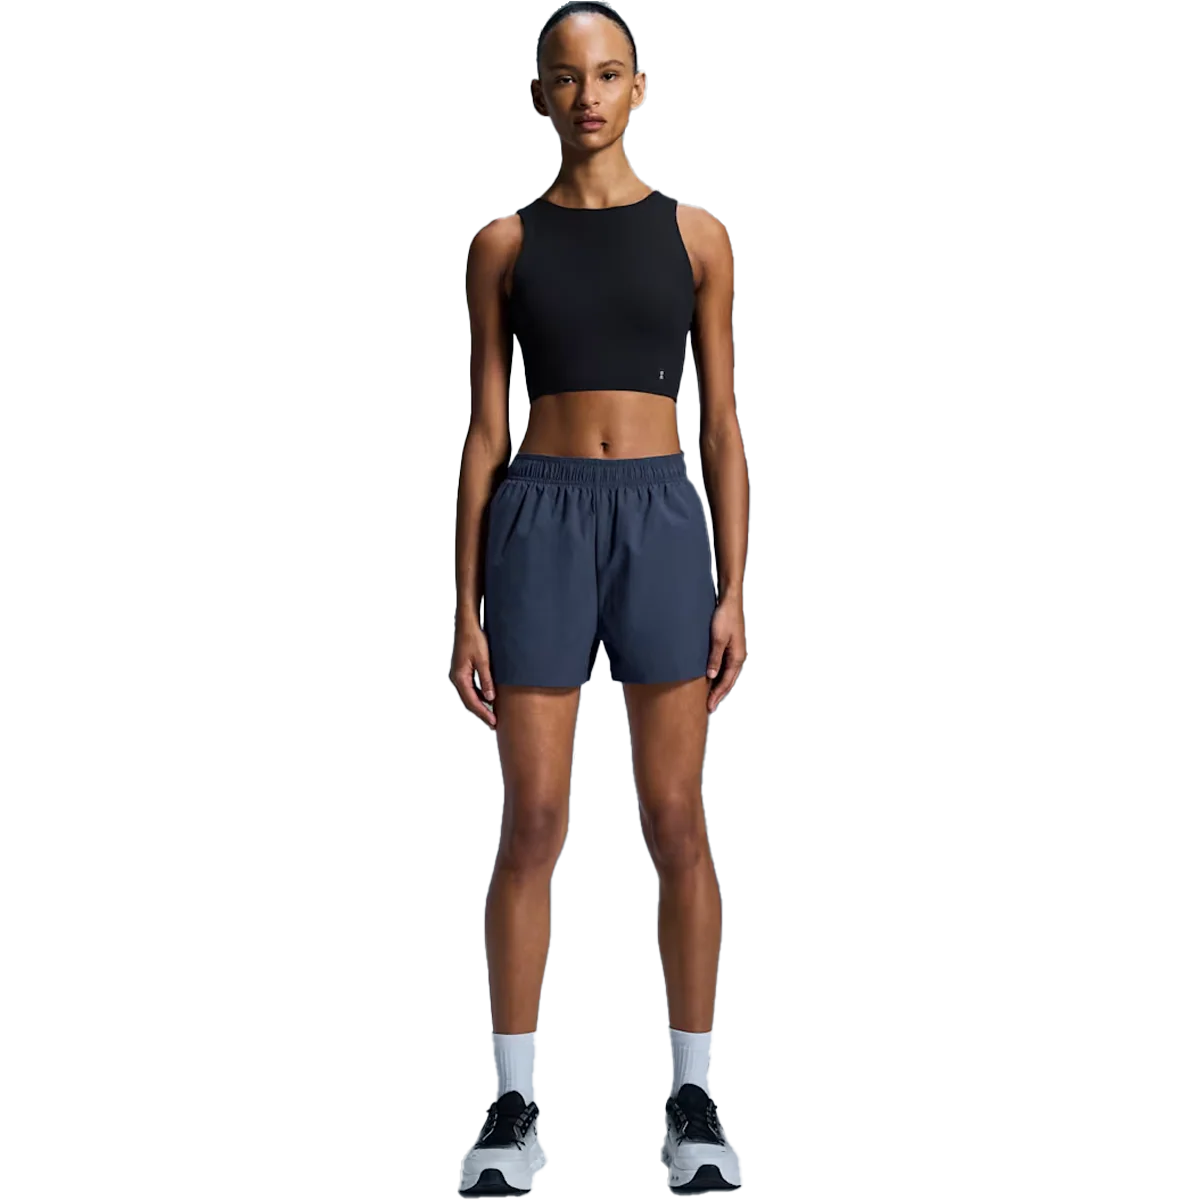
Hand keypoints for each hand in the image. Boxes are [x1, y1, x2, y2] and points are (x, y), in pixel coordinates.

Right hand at [450, 618, 496, 726]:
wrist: (467, 625)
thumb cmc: (475, 639)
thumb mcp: (484, 660)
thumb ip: (486, 680)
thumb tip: (490, 699)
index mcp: (460, 677)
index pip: (472, 701)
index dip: (483, 713)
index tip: (494, 722)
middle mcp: (456, 678)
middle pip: (469, 702)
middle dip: (481, 713)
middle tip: (494, 724)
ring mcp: (458, 675)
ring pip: (469, 696)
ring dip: (480, 706)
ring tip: (492, 715)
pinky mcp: (462, 671)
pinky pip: (470, 688)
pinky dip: (478, 696)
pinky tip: (488, 699)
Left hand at [705, 596, 745, 712]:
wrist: (729, 601)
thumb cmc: (724, 617)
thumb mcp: (717, 639)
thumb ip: (714, 658)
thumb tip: (710, 676)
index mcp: (736, 657)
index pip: (726, 683)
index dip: (717, 695)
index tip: (709, 706)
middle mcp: (738, 657)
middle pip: (728, 682)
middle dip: (719, 695)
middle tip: (709, 707)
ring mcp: (735, 652)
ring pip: (727, 675)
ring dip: (719, 687)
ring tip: (710, 697)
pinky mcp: (730, 647)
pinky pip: (725, 667)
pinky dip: (719, 676)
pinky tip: (711, 679)